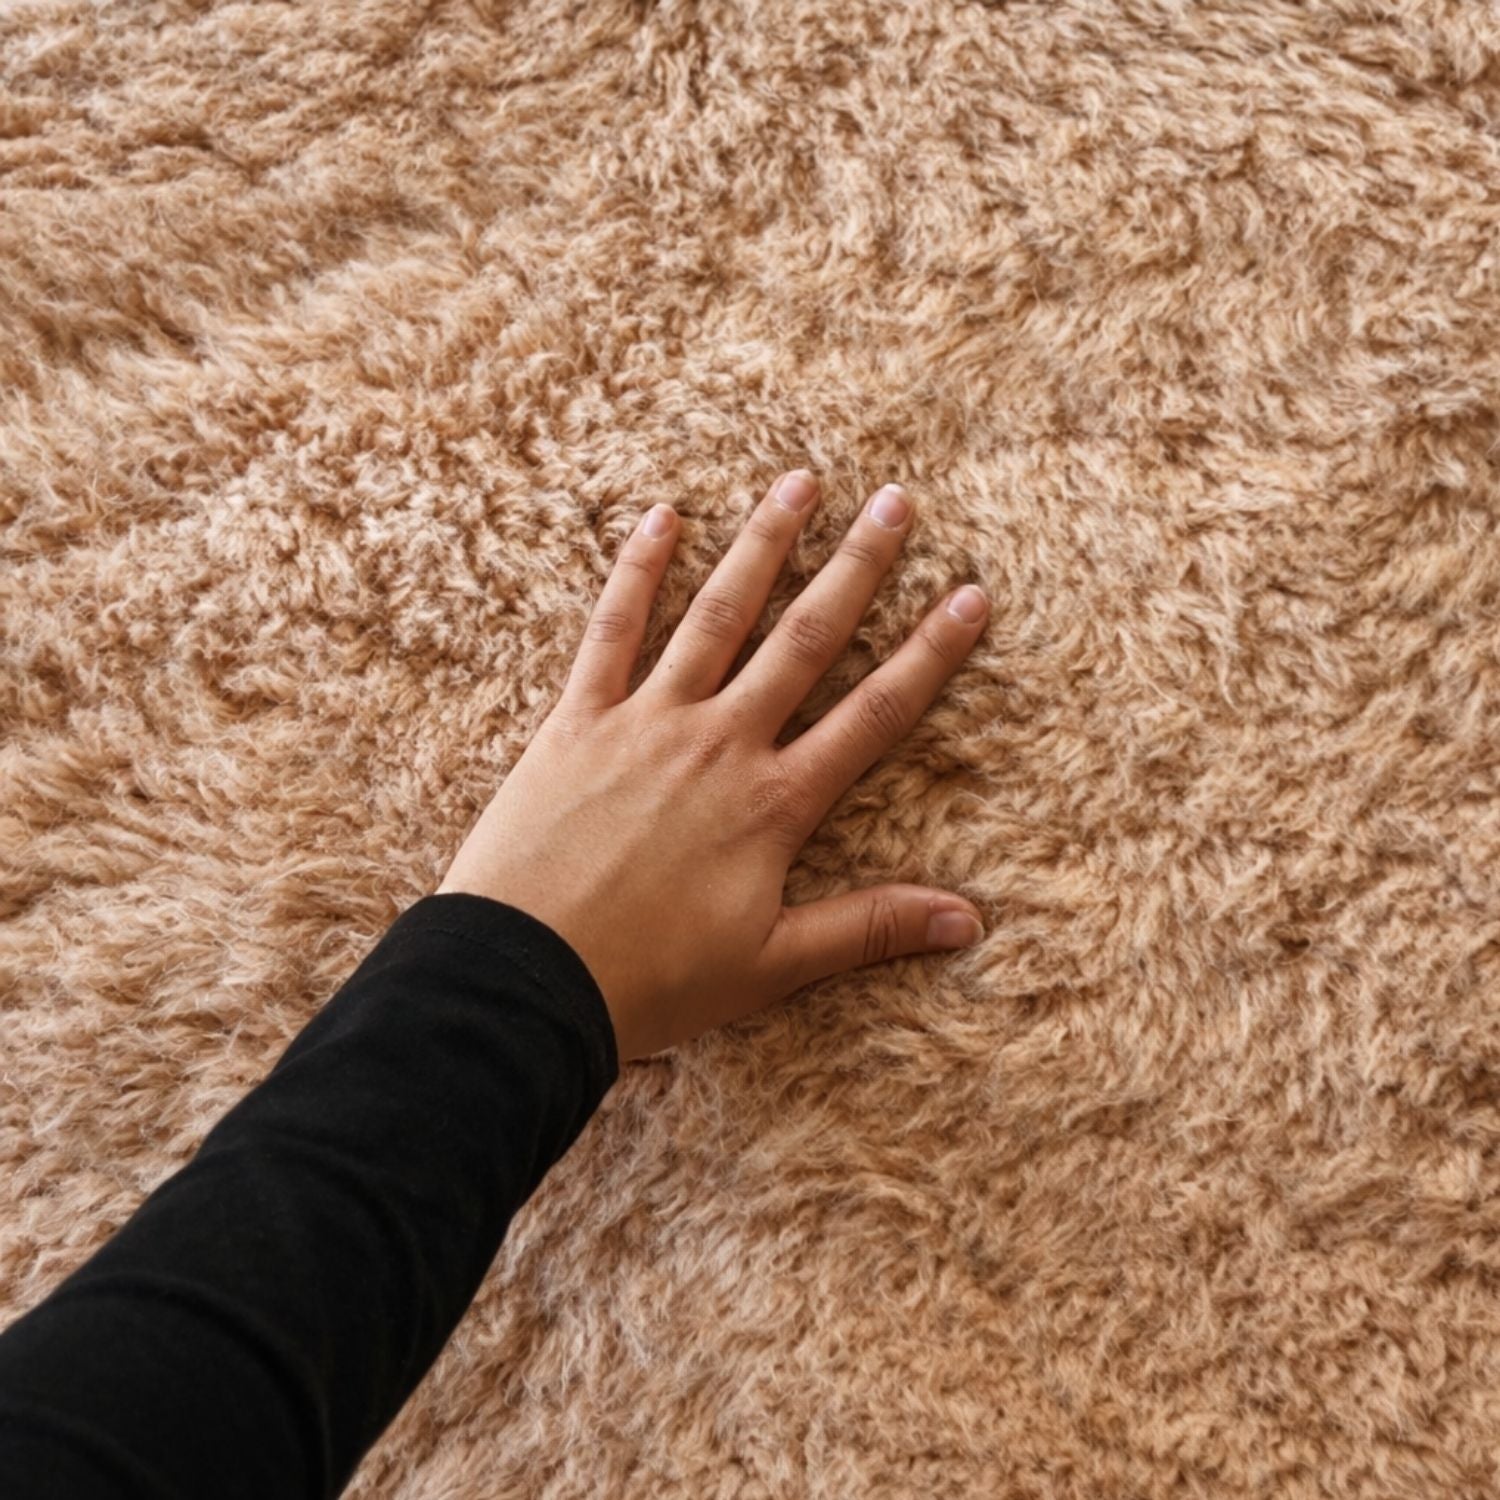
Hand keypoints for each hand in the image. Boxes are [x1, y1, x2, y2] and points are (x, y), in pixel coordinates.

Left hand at [436, 469, 989, 1063]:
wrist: (526, 977)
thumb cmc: (651, 980)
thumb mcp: (772, 965)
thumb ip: (870, 928)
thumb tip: (969, 920)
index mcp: (773, 803)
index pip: (873, 713)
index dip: (929, 654)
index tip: (969, 596)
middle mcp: (720, 744)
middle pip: (805, 640)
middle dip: (856, 568)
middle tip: (896, 503)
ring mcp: (646, 722)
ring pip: (718, 617)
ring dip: (762, 546)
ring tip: (799, 483)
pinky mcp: (577, 721)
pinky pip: (611, 631)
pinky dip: (636, 572)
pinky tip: (661, 518)